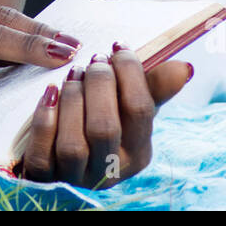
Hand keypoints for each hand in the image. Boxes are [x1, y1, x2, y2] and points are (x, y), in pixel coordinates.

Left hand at [18, 45, 192, 188]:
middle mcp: (110, 171)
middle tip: (93, 61)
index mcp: (138, 153)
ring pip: (72, 145)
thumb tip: (184, 67)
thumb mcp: (130, 108)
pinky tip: (49, 94)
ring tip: (73, 75)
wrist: (63, 155)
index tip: (117, 48)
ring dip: (71, 100)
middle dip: (98, 84)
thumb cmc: (103, 120)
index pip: (140, 110)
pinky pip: (42, 154)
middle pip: (104, 127)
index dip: (129, 72)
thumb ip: (154, 87)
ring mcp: (76, 177)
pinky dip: (45, 119)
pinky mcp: (45, 177)